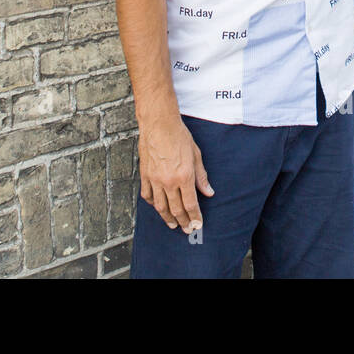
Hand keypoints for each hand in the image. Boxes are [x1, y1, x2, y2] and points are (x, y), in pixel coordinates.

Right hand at [138, 116, 213, 231]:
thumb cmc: (179, 136)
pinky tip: (158, 207)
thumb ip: (202, 176)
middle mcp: (169, 181)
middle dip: (183, 221)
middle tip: (187, 229)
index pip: (191, 204)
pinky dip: (153, 204)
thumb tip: (208, 192)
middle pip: (176, 209)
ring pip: (161, 206)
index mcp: (184, 177)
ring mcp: (155, 179)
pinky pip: (148, 195)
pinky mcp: (145, 175)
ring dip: (167, 218)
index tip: (197, 224)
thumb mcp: (196, 155)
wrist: (159, 124)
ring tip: (172, 224)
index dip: (195, 217)